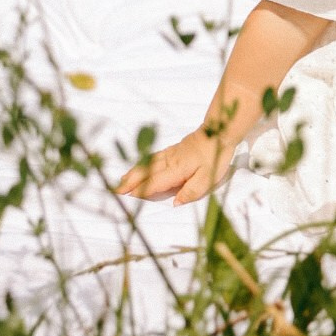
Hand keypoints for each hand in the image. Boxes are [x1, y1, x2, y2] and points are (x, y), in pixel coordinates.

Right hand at [117, 125, 234, 205]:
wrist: (219, 131)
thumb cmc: (215, 156)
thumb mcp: (208, 178)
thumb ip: (190, 192)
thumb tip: (175, 203)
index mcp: (177, 170)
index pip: (155, 182)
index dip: (141, 190)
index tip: (127, 197)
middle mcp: (170, 161)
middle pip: (146, 172)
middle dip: (131, 181)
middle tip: (116, 190)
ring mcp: (171, 153)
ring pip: (148, 163)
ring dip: (135, 172)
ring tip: (123, 180)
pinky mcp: (175, 149)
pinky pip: (154, 156)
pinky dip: (143, 162)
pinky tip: (141, 164)